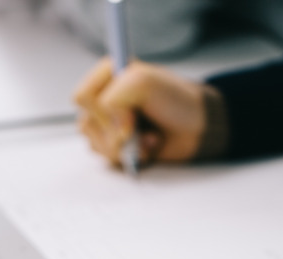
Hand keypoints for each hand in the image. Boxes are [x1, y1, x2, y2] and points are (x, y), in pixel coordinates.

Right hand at [73, 58, 206, 166]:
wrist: (200, 127)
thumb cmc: (178, 100)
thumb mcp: (144, 82)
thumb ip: (115, 98)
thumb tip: (113, 131)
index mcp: (108, 76)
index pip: (82, 97)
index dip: (102, 110)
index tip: (129, 113)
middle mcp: (105, 99)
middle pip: (86, 124)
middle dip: (116, 131)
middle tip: (139, 125)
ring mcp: (111, 124)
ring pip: (95, 144)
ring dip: (125, 146)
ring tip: (148, 136)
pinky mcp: (119, 146)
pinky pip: (108, 159)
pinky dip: (130, 157)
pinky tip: (148, 147)